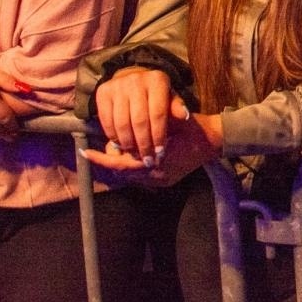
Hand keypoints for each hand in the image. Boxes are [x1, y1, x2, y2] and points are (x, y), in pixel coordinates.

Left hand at [84, 102, 220, 186]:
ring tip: (110, 151)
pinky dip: (131, 166)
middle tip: (96, 150)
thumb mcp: (168, 120)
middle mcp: (157, 178)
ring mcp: (161, 181)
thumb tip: (122, 127)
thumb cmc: (192, 127)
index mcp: (158, 165)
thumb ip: (148, 125)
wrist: (214, 141)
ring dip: (120, 163)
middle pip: (123, 172)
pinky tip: (128, 155)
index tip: (86, 151)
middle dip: (110, 160)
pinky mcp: (164, 180)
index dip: (103, 158)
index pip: (123, 164)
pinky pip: (140, 176)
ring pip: (130, 175)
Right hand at [91, 66, 178, 165]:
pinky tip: (120, 146)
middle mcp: (136, 80)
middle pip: (139, 121)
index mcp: (157, 80)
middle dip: (144, 144)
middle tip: (146, 159)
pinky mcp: (103, 92)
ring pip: (122, 123)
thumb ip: (176, 107)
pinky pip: (107, 121)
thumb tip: (184, 116)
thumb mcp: (169, 97)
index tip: (160, 153)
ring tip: (135, 155)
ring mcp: (117, 85)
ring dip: (128, 144)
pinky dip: (113, 136)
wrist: (131, 77)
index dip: (158, 136)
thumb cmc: (154, 93)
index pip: (158, 114)